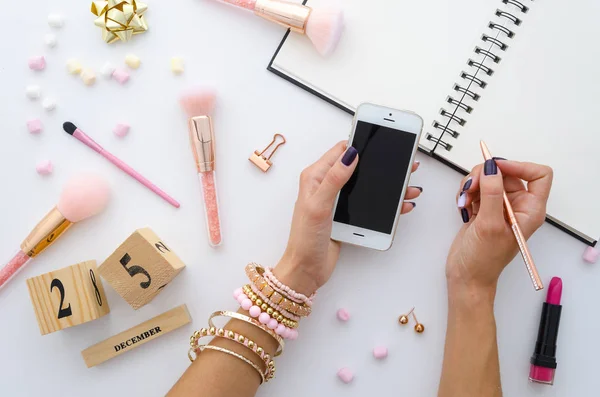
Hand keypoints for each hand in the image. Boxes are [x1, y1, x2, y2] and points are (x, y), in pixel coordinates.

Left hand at [274, 141, 421, 294]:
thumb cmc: (305, 239)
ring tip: (408, 186)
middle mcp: (326, 186)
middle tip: (404, 164)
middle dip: (381, 165)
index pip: (341, 152)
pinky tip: (400, 204)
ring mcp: (338, 201)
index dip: (361, 145)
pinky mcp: (347, 215)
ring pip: (367, 186)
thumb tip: (350, 155)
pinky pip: (369, 204)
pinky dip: (386, 203)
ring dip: (388, 186)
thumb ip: (334, 179)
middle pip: (358, 167)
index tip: (382, 141)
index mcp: (315, 177)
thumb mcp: (318, 206)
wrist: (307, 269)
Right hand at [446, 159, 552, 291]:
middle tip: (470, 189)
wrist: (466, 277)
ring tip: (465, 202)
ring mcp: (499, 207)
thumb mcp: (489, 225)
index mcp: (530, 210)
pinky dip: (466, 193)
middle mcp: (517, 206)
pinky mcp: (483, 209)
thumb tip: (491, 169)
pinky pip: (476, 189)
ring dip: (472, 185)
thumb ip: (492, 194)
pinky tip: (463, 208)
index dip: (519, 166)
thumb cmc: (483, 260)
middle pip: (506, 173)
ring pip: (488, 179)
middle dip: (485, 177)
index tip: (496, 168)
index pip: (538, 175)